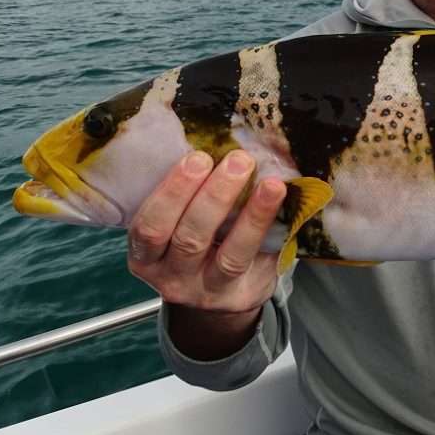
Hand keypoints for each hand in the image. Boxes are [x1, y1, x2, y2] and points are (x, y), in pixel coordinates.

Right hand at [127, 149, 286, 358]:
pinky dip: (274, 235)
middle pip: (190, 238)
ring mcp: (209, 291)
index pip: (149, 227)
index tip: (197, 157)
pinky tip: (287, 209)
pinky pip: (262, 264)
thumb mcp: (175, 224)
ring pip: (230, 256)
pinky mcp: (244, 296)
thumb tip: (217, 138)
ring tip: (271, 184)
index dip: (172, 192)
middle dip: (215, 196)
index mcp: (146, 256)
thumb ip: (185, 194)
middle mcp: (173, 278)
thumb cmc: (193, 241)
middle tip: (238, 160)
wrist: (215, 293)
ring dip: (252, 216)